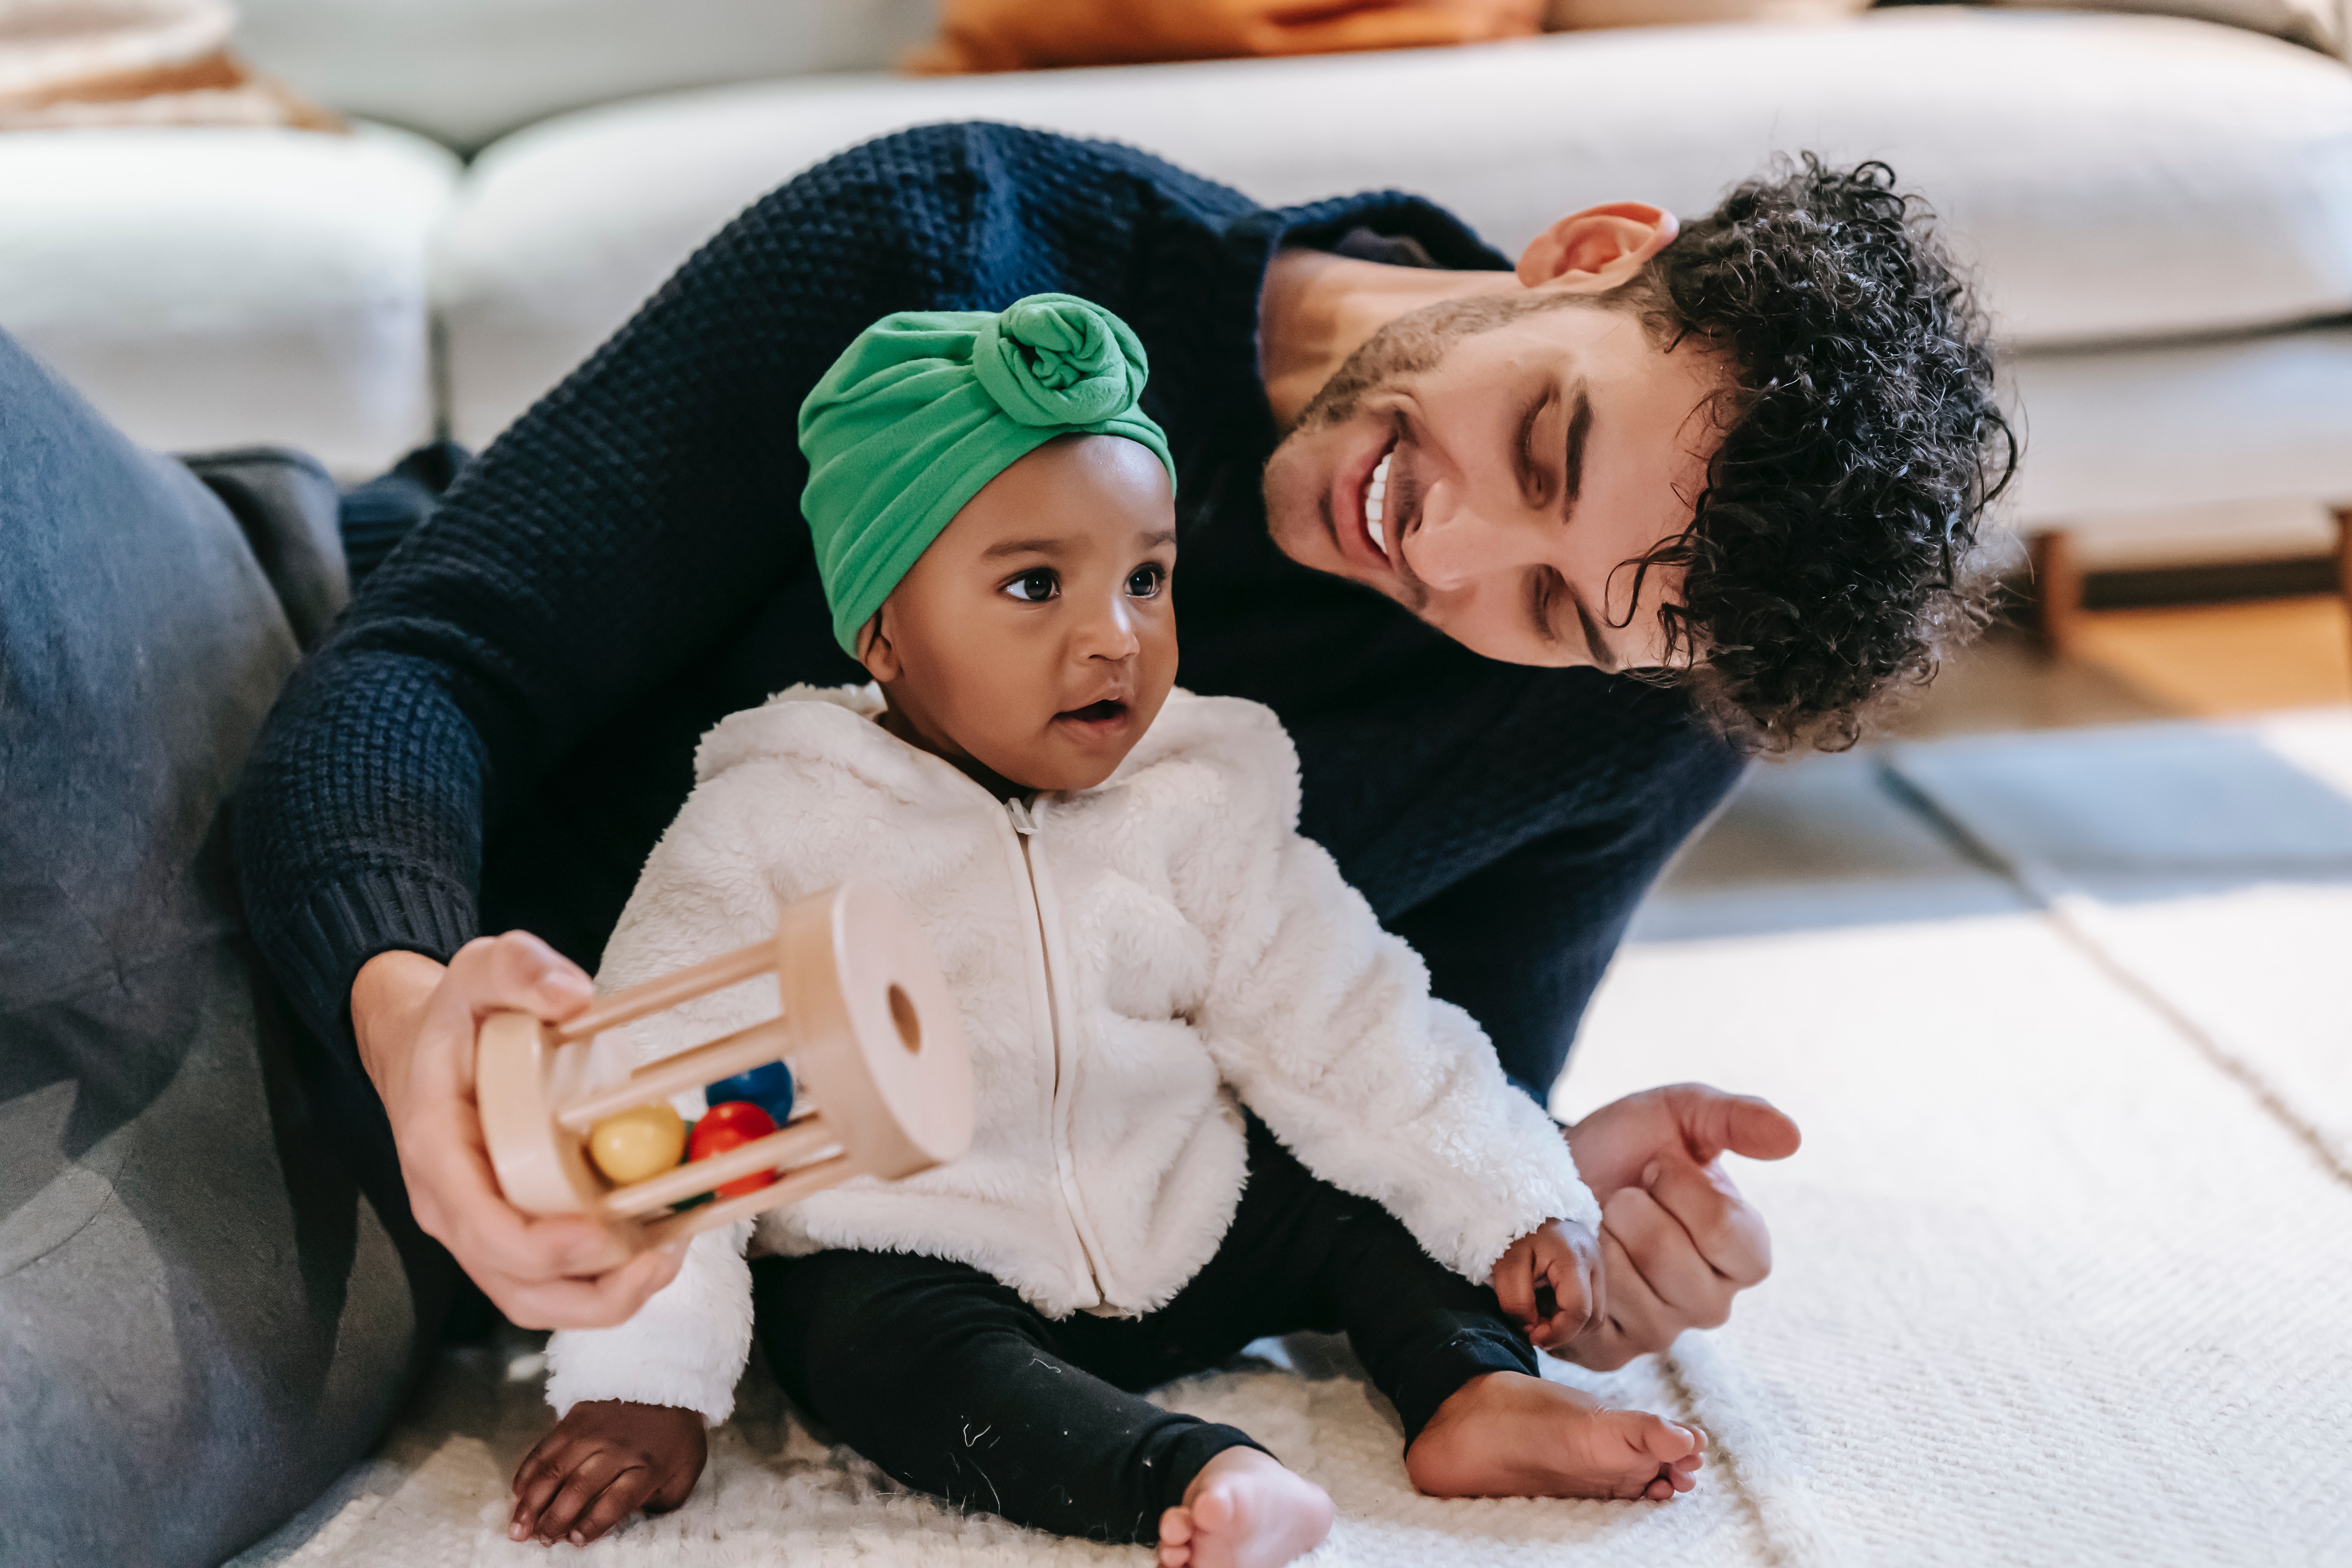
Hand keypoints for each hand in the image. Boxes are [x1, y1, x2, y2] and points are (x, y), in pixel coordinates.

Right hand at [352, 933, 681, 1328]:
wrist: (427, 1046)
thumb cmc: (457, 1018)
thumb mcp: (480, 970)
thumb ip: (518, 969)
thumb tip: (571, 994)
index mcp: (436, 1152)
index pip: (480, 1226)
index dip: (541, 1247)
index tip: (601, 1233)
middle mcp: (452, 1206)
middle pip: (514, 1285)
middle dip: (590, 1291)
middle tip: (657, 1260)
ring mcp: (481, 1228)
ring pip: (537, 1298)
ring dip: (606, 1297)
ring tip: (666, 1259)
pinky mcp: (513, 1232)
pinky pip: (555, 1279)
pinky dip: (605, 1278)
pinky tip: (653, 1244)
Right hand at [510, 1400, 707, 1545]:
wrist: (670, 1378)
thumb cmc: (678, 1433)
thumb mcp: (688, 1469)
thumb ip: (665, 1500)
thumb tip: (634, 1521)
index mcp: (649, 1466)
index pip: (616, 1502)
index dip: (592, 1525)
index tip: (574, 1541)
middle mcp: (618, 1448)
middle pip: (580, 1488)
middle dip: (555, 1519)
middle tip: (541, 1540)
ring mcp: (594, 1430)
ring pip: (555, 1469)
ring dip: (532, 1502)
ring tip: (518, 1528)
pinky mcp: (577, 1416)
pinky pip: (546, 1446)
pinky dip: (529, 1470)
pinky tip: (518, 1492)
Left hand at [1490, 1216, 1601, 1350]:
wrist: (1525, 1203)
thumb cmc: (1514, 1233)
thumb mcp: (1506, 1265)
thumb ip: (1516, 1301)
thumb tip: (1531, 1328)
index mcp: (1574, 1258)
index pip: (1579, 1310)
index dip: (1556, 1332)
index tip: (1531, 1335)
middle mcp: (1595, 1262)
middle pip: (1592, 1317)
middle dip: (1563, 1331)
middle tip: (1533, 1327)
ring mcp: (1599, 1266)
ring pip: (1594, 1315)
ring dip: (1567, 1324)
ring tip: (1540, 1313)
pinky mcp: (1595, 1271)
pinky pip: (1590, 1305)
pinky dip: (1570, 1313)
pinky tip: (1549, 1304)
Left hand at [1560, 1083, 1800, 1369]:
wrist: (1555, 1176)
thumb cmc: (1626, 1150)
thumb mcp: (1680, 1115)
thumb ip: (1737, 1120)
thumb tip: (1792, 1137)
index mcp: (1745, 1254)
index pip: (1728, 1234)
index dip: (1681, 1188)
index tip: (1654, 1166)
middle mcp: (1711, 1303)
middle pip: (1671, 1260)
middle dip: (1632, 1207)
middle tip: (1621, 1195)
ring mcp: (1660, 1332)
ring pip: (1628, 1285)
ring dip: (1599, 1234)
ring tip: (1598, 1222)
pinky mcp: (1610, 1351)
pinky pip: (1590, 1313)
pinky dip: (1573, 1268)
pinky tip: (1580, 1252)